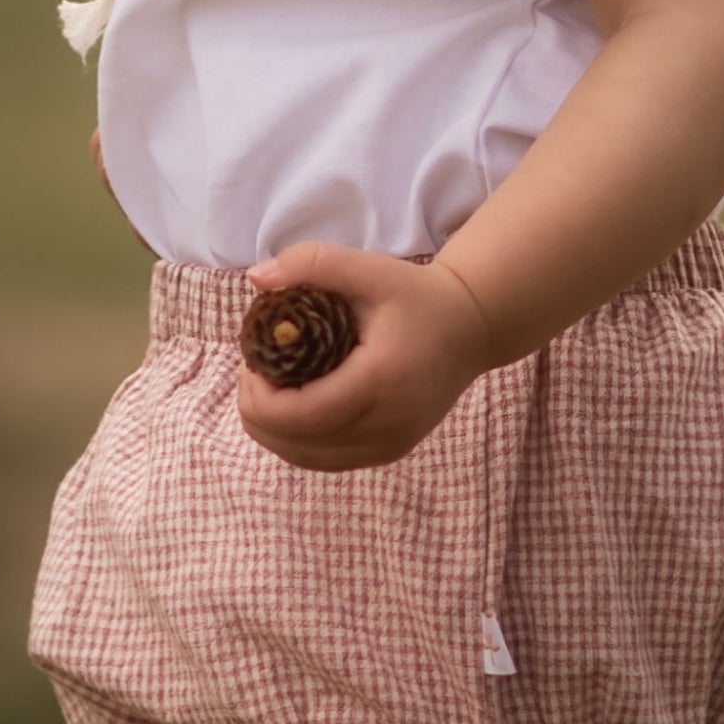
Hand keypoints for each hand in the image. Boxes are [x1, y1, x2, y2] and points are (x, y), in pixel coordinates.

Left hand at [234, 240, 494, 468]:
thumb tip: (256, 278)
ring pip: (303, 458)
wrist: (471, 328)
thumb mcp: (368, 269)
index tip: (253, 359)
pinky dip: (296, 439)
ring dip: (274, 427)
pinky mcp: (389, 453)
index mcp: (379, 381)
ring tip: (273, 385)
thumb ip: (310, 263)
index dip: (257, 396)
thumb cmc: (416, 295)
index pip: (296, 414)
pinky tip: (293, 406)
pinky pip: (324, 460)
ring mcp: (389, 445)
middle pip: (292, 441)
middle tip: (257, 369)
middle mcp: (387, 424)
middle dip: (258, 409)